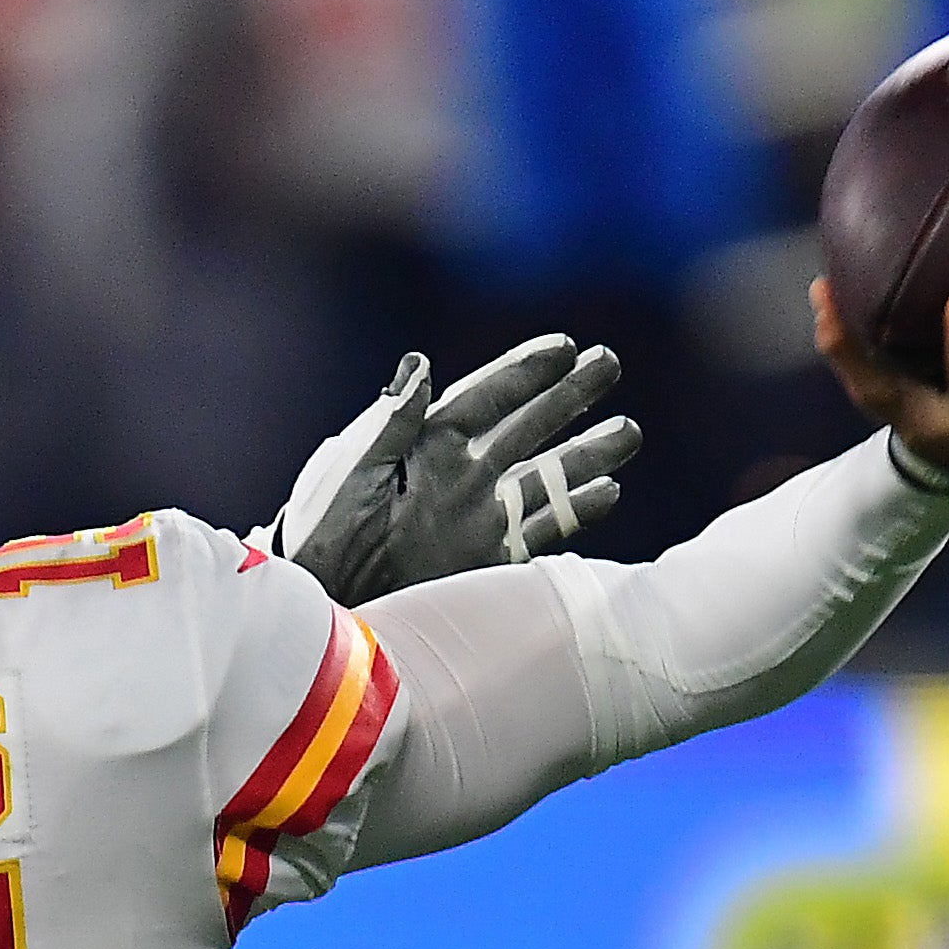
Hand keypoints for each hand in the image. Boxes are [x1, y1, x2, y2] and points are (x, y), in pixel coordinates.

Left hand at [264, 335, 642, 602]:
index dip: (522, 372)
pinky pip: (540, 532)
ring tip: (628, 431)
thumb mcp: (347, 474)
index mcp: (423, 446)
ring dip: (585, 453)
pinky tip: (609, 492)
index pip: (482, 399)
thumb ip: (388, 424)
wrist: (321, 602)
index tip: (565, 346)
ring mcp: (477, 517)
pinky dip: (575, 513)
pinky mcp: (485, 560)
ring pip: (544, 477)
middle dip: (568, 397)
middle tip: (611, 363)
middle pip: (524, 428)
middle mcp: (459, 476)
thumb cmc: (320, 533)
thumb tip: (418, 364)